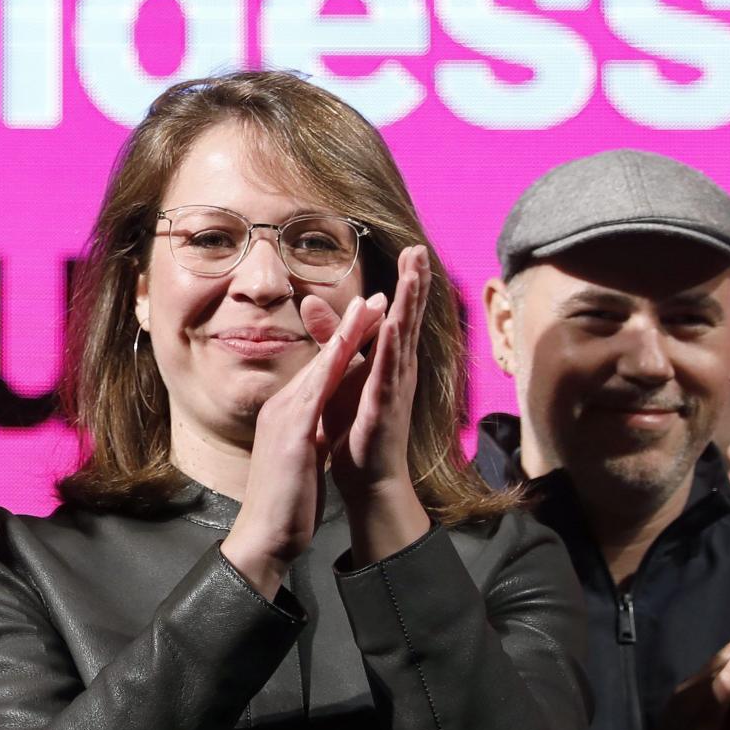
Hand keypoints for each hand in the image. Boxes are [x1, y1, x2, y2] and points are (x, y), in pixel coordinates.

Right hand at [223, 297, 369, 597]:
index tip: (369, 318)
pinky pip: (314, 393)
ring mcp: (284, 418)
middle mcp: (283, 407)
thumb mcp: (300, 457)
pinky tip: (348, 351)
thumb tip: (320, 423)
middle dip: (349, 327)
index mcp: (288, 414)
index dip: (345, 342)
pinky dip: (332, 367)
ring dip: (344, 335)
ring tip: (369, 307)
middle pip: (322, 359)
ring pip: (319, 367)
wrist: (265, 534)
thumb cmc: (285, 502)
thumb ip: (308, 434)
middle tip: (376, 297)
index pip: (321, 370)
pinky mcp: (291, 434)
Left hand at [305, 245, 433, 563]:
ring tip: (417, 270)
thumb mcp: (338, 374)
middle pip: (408, 317)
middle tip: (420, 249)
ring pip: (404, 335)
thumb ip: (329, 339)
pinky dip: (393, 344)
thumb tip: (309, 300)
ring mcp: (394, 386)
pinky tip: (396, 322)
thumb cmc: (355, 430)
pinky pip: (389, 368)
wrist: (369, 480)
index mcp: (389, 362)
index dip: (406, 284)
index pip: (399, 315)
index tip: (412, 251)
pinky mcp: (383, 405)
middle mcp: (398, 369)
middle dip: (415, 283)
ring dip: (410, 303)